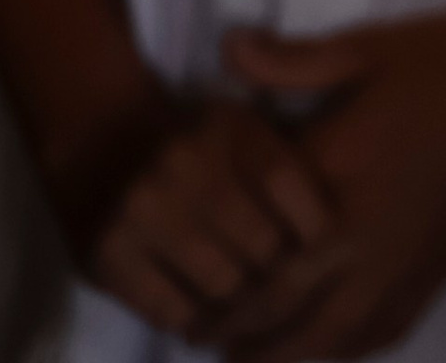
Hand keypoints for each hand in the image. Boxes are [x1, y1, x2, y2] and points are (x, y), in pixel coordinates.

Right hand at [81, 96, 336, 343]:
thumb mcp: (249, 131)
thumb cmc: (203, 152)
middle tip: (286, 291)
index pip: (287, 182)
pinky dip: (195, 321)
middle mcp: (185, 159)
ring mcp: (142, 206)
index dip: (314, 228)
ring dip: (241, 306)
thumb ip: (293, 168)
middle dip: (280, 276)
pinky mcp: (108, 252)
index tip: (325, 252)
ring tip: (247, 305)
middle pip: (261, 244)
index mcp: (229, 124)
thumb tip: (341, 239)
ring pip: (223, 284)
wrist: (103, 150)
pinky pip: (174, 310)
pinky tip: (202, 313)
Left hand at [201, 12, 445, 358]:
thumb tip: (224, 50)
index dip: (205, 264)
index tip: (168, 267)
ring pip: (316, 344)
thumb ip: (294, 60)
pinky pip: (367, 341)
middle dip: (223, 324)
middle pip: (272, 307)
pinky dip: (329, 354)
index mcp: (336, 177)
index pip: (249, 240)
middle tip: (184, 325)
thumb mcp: (374, 48)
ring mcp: (398, 272)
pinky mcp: (429, 284)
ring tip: (234, 351)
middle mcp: (359, 240)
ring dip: (268, 356)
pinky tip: (313, 349)